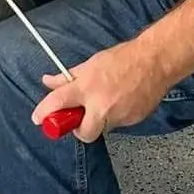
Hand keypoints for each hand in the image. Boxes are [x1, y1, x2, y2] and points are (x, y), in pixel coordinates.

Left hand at [30, 40, 169, 142]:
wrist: (155, 61)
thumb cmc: (124, 59)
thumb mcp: (90, 64)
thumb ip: (67, 78)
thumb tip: (49, 82)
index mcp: (87, 87)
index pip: (58, 103)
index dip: (44, 113)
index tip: (39, 119)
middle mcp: (101, 105)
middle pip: (82, 134)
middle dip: (79, 129)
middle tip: (80, 118)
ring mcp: (119, 115)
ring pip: (102, 129)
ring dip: (99, 119)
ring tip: (107, 101)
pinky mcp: (132, 120)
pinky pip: (117, 124)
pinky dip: (115, 116)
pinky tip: (121, 101)